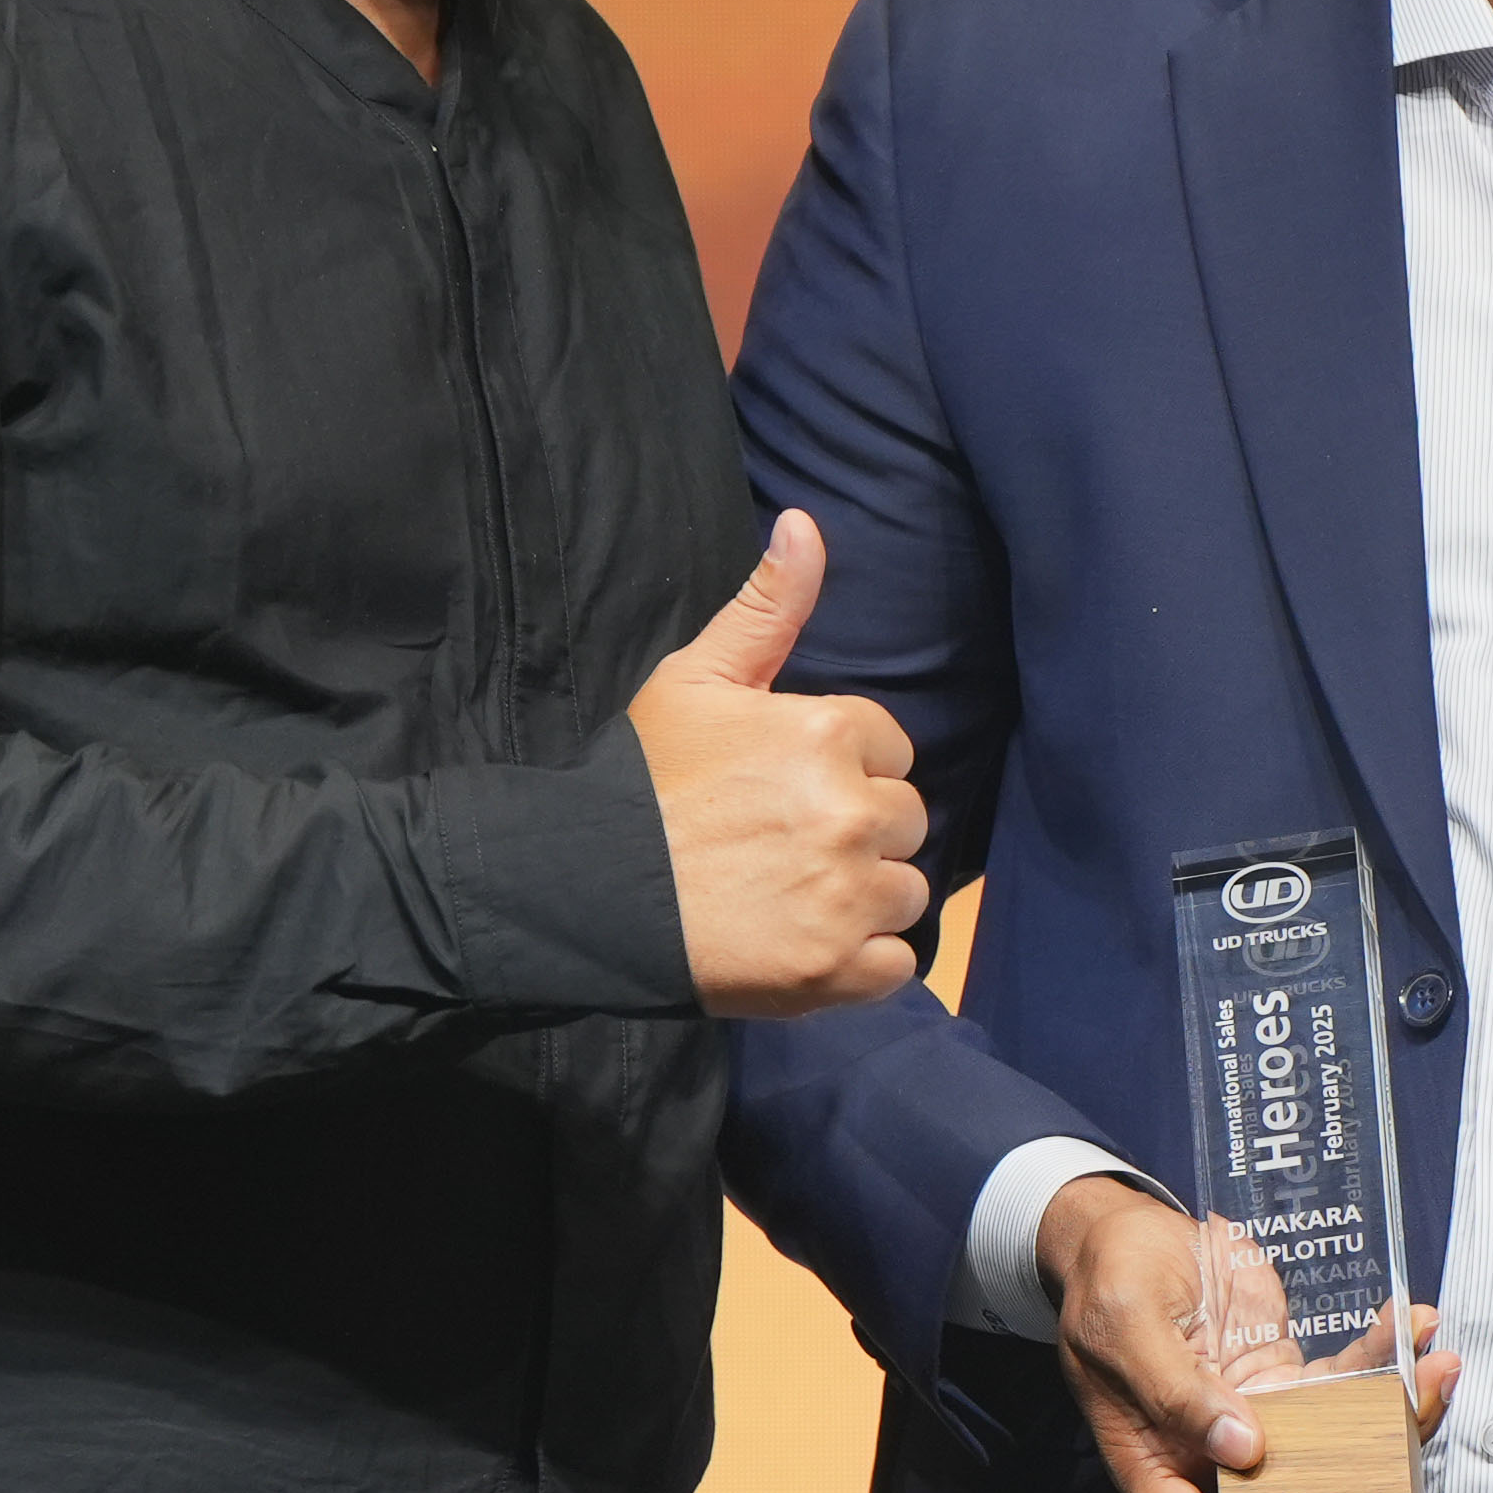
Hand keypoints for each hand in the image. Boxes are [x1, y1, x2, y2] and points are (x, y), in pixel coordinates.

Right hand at [630, 512, 930, 1020]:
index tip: (786, 793)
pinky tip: (804, 945)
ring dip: (863, 899)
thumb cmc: (642, 781)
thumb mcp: (697, 678)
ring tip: (790, 898)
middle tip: (784, 848)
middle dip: (859, 833)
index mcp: (832, 731)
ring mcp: (850, 893)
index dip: (843, 771)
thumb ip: (767, 606)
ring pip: (905, 892)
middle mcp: (853, 810)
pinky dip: (861, 964)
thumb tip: (806, 524)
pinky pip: (896, 964)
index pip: (890, 751)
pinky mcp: (838, 968)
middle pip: (906, 822)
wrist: (585, 891)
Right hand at [1045, 1178, 1444, 1492]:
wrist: (1131, 1233)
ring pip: (1335, 1487)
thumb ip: (1175, 1388)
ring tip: (1436, 1397)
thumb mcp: (1124, 1323)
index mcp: (1156, 1470)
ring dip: (1398, 1460)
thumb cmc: (1108, 1277)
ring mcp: (1260, 1435)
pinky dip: (1394, 1380)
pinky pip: (1353, 1406)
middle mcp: (1212, 1468)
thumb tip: (1243, 1448)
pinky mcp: (1294, 1394)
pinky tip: (1419, 1336)